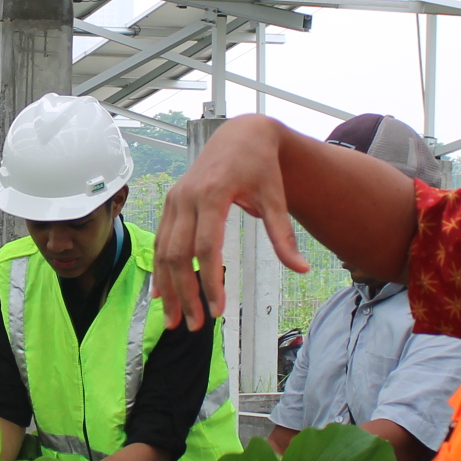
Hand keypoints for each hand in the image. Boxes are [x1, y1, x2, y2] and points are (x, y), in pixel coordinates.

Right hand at [152, 115, 305, 330]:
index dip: (210, 282)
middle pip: (178, 255)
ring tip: (173, 321)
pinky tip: (160, 296)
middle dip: (185, 294)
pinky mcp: (171, 203)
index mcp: (213, 194)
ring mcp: (175, 200)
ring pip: (163, 251)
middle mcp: (187, 197)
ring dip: (168, 289)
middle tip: (194, 326)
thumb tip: (302, 269)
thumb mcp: (276, 197)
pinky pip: (160, 241)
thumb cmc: (261, 167)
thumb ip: (283, 235)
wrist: (240, 134)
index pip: (206, 248)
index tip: (219, 311)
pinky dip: (158, 270)